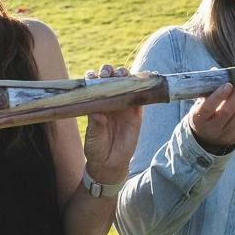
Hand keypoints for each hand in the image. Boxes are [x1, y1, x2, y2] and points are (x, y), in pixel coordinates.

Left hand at [81, 65, 142, 185]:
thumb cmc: (97, 148)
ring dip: (124, 75)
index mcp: (96, 103)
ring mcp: (124, 106)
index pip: (95, 84)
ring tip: (121, 74)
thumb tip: (97, 114)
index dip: (94, 76)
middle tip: (107, 73)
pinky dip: (141, 88)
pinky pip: (140, 98)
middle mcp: (110, 101)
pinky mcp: (136, 113)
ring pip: (126, 83)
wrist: (110, 163)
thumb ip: (95, 125)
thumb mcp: (93, 137)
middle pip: (111, 79)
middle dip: (109, 71)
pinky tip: (140, 81)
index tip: (93, 76)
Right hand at [185, 79, 234, 150]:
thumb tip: (217, 70)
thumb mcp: (201, 102)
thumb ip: (209, 88)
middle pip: (226, 112)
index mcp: (199, 118)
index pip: (208, 107)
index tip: (229, 84)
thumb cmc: (205, 111)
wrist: (206, 136)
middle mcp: (211, 129)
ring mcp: (224, 135)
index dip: (219, 96)